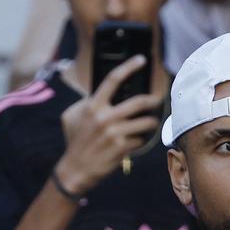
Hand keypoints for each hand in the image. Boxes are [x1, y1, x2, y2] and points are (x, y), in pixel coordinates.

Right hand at [53, 55, 162, 195]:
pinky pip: (140, 139)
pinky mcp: (122, 148)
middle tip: (157, 100)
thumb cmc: (75, 140)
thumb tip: (100, 93)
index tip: (141, 59)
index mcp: (92, 106)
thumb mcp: (72, 117)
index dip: (129, 66)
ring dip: (151, 122)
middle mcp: (104, 118)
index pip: (113, 80)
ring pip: (145, 122)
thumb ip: (86, 103)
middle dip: (153, 100)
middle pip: (138, 102)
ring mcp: (114, 134)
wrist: (76, 170)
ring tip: (150, 122)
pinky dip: (140, 139)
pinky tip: (135, 141)